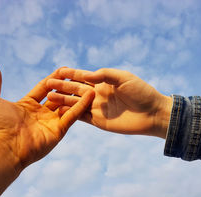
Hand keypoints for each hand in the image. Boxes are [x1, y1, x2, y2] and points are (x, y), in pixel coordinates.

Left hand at [0, 64, 94, 168]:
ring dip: (77, 95)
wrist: (3, 145)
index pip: (43, 88)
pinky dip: (81, 105)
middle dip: (67, 85)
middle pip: (57, 96)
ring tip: (89, 83)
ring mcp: (50, 123)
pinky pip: (72, 116)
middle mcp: (40, 114)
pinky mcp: (58, 131)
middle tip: (79, 74)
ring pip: (67, 105)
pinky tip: (90, 94)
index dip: (53, 79)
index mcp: (27, 106)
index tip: (64, 68)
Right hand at [46, 68, 172, 137]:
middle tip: (47, 85)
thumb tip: (87, 75)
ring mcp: (97, 109)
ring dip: (63, 101)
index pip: (83, 77)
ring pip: (76, 104)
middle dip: (62, 87)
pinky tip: (60, 112)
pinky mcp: (98, 121)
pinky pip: (81, 117)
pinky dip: (71, 114)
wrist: (152, 114)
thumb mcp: (124, 78)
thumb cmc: (141, 92)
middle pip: (76, 90)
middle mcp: (97, 95)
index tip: (58, 71)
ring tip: (49, 98)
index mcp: (103, 82)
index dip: (71, 74)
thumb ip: (105, 75)